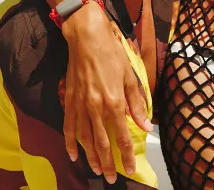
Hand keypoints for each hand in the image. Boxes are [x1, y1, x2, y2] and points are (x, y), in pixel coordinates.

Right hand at [59, 12, 151, 177]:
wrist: (86, 38)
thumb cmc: (112, 54)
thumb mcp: (130, 77)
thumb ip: (136, 104)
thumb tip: (145, 125)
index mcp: (114, 101)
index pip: (122, 136)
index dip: (126, 155)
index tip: (130, 168)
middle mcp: (96, 107)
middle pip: (102, 142)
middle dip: (108, 162)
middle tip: (112, 178)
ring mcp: (81, 104)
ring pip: (85, 138)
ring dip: (91, 156)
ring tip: (96, 170)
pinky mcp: (69, 100)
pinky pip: (68, 126)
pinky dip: (70, 141)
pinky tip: (73, 154)